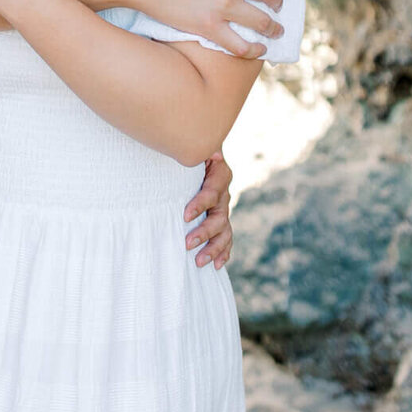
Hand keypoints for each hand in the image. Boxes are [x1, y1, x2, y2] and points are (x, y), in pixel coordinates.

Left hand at [184, 151, 233, 268]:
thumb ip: (198, 149)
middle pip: (219, 217)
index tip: (185, 216)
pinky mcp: (221, 218)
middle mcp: (225, 193)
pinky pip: (226, 237)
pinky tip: (217, 265)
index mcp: (220, 174)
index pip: (212, 193)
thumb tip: (211, 152)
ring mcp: (224, 208)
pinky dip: (223, 252)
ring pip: (224, 231)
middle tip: (187, 244)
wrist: (198, 152)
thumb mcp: (195, 146)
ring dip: (213, 248)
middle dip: (204, 233)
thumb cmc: (191, 148)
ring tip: (199, 261)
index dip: (200, 205)